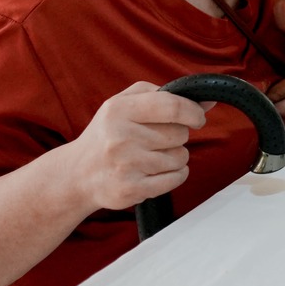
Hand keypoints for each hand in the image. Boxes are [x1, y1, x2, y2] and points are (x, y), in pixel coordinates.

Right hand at [68, 82, 206, 211]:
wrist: (77, 174)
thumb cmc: (108, 134)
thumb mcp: (125, 103)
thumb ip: (164, 95)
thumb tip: (207, 100)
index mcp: (119, 110)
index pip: (172, 106)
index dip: (193, 112)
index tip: (197, 118)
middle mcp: (121, 137)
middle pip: (180, 134)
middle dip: (177, 136)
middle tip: (156, 140)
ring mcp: (126, 165)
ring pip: (180, 157)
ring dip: (174, 157)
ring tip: (150, 156)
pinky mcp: (131, 189)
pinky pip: (176, 178)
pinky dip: (174, 175)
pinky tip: (155, 171)